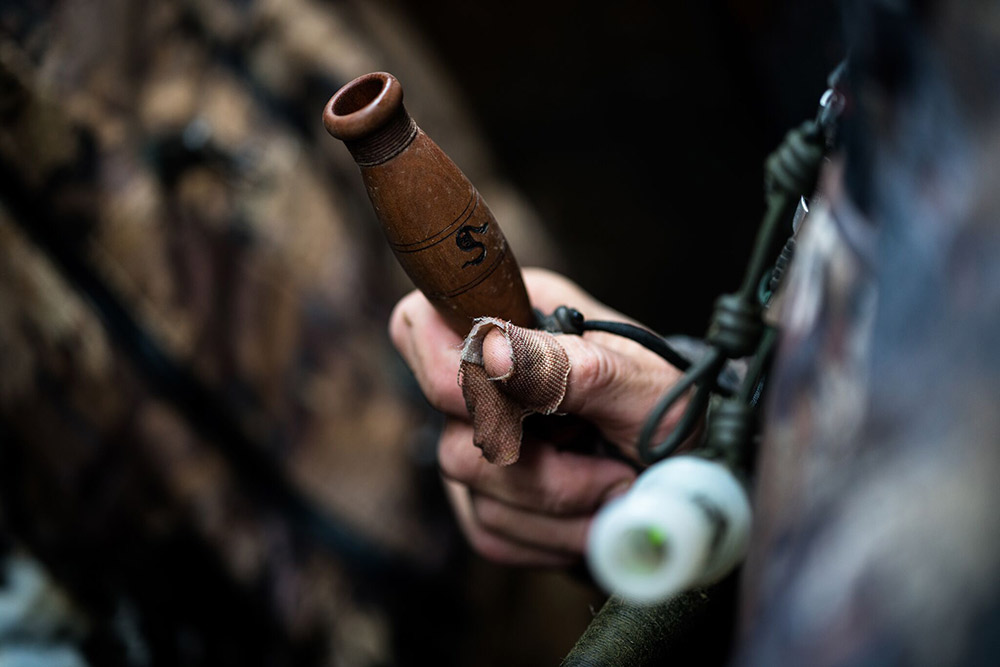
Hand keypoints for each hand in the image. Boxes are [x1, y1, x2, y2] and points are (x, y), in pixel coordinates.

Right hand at [389, 268, 690, 565]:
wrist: (690, 471)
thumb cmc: (670, 409)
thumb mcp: (642, 383)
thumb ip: (568, 364)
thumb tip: (489, 350)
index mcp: (515, 320)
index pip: (421, 325)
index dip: (448, 370)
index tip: (519, 408)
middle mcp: (483, 378)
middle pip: (451, 429)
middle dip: (542, 467)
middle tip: (613, 469)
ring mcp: (476, 440)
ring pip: (470, 489)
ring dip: (558, 509)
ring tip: (615, 491)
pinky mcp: (484, 498)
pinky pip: (489, 532)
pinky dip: (549, 538)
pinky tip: (589, 518)